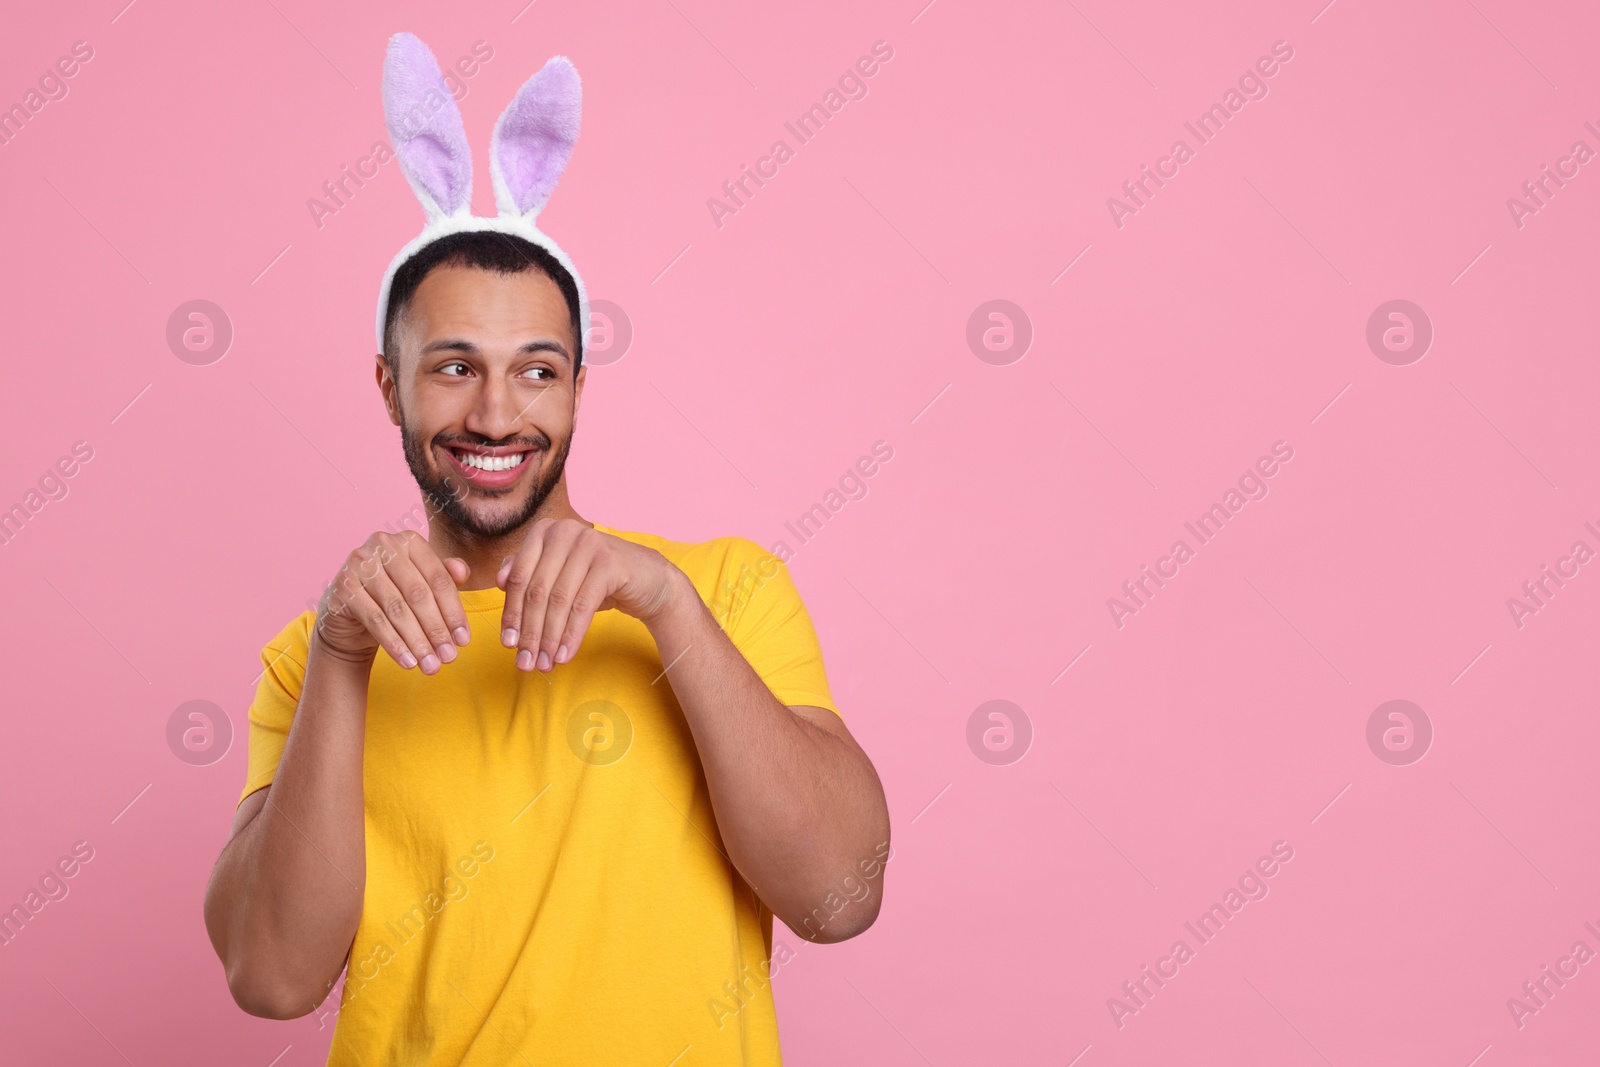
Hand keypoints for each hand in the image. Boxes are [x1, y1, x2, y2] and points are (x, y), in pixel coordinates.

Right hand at [314, 530, 472, 673]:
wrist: (351, 616)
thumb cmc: (394, 598)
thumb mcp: (422, 587)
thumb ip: (445, 577)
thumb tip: (463, 572)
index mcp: (409, 540)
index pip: (438, 578)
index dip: (454, 612)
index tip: (464, 640)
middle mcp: (383, 545)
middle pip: (418, 594)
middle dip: (437, 630)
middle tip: (449, 658)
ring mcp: (359, 563)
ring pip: (397, 609)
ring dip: (417, 641)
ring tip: (431, 665)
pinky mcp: (342, 586)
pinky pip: (374, 619)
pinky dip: (394, 643)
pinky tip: (408, 662)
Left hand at [497, 519, 686, 670]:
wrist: (648, 580)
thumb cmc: (598, 580)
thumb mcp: (560, 576)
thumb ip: (528, 574)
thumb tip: (497, 583)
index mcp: (545, 531)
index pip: (518, 578)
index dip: (511, 614)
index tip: (508, 645)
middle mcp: (564, 531)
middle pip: (536, 591)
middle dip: (529, 632)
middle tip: (525, 663)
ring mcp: (588, 544)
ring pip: (558, 600)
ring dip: (549, 638)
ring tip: (545, 664)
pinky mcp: (609, 562)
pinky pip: (582, 606)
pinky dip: (571, 635)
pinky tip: (565, 655)